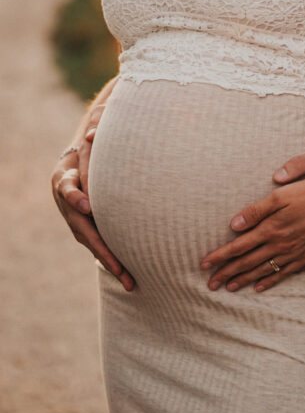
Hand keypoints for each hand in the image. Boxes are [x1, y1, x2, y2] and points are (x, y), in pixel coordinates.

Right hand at [51, 126, 134, 291]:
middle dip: (100, 247)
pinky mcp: (87, 227)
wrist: (79, 159)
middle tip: (117, 264)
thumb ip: (94, 133)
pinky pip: (99, 246)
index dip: (76, 197)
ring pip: (91, 243)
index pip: (67, 188)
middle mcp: (68, 204)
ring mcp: (76, 219)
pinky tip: (130, 276)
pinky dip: (113, 261)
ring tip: (130, 279)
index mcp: (65, 179)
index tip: (87, 205)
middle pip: (81, 228)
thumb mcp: (90, 138)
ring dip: (110, 262)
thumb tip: (93, 134)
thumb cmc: (90, 145)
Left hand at [200, 171, 304, 292]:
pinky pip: (285, 274)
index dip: (220, 256)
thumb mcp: (284, 195)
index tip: (203, 264)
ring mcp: (296, 254)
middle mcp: (282, 245)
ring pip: (264, 271)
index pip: (239, 246)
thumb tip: (234, 224)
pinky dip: (269, 282)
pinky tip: (260, 286)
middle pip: (248, 262)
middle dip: (227, 273)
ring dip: (244, 280)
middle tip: (209, 284)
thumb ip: (258, 210)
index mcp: (273, 228)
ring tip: (229, 288)